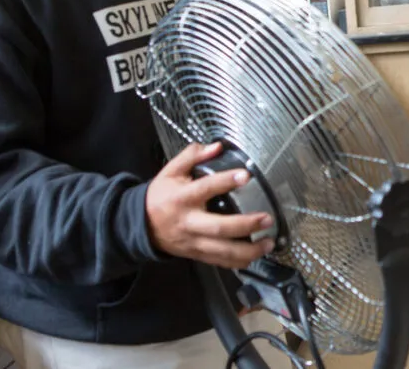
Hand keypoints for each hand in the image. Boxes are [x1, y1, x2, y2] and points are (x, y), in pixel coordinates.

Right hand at [146, 142, 275, 269]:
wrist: (140, 225)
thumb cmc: (160, 196)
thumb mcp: (171, 171)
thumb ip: (193, 156)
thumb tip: (217, 146)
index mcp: (182, 198)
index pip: (205, 189)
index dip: (225, 182)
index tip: (246, 176)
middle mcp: (189, 222)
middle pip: (218, 228)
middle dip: (245, 225)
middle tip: (267, 218)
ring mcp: (193, 242)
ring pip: (222, 251)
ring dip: (248, 250)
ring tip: (269, 242)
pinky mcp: (197, 254)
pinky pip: (220, 262)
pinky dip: (239, 261)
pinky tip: (256, 255)